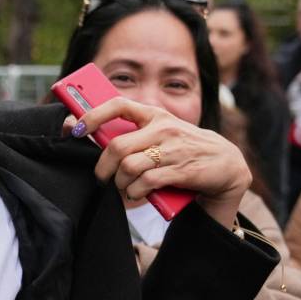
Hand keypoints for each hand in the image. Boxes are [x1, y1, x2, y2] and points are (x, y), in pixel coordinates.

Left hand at [75, 98, 250, 227]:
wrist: (225, 166)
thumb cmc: (181, 151)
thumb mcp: (160, 135)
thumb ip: (132, 135)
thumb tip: (88, 135)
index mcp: (154, 115)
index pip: (118, 105)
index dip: (92, 116)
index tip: (75, 129)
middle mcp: (163, 128)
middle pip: (116, 146)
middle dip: (103, 168)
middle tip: (102, 178)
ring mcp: (173, 149)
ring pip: (128, 167)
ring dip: (120, 184)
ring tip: (125, 188)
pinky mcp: (182, 170)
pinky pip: (145, 183)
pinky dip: (135, 193)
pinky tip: (138, 194)